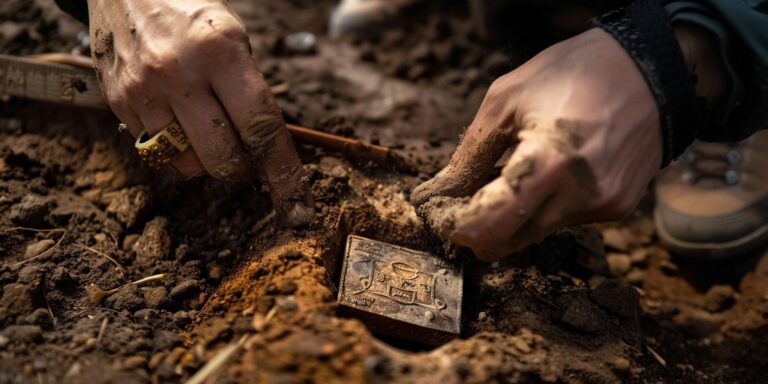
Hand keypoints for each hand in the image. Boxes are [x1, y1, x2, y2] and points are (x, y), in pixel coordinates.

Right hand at [87, 0, 312, 224]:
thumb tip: (266, 149)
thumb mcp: (233, 36)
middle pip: (223, 158)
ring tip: (207, 130)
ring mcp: (143, 90)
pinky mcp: (118, 101)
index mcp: (220, 53)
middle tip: (245, 154)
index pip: (261, 127)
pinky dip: (175, 149)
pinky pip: (155, 152)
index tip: (298, 205)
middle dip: (242, 169)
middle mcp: (179, 74)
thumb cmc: (192, 12)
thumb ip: (248, 89)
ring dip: (206, 161)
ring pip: (187, 164)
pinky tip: (177, 119)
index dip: (283, 171)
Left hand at [412, 28, 662, 260]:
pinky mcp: (617, 208)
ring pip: (534, 234)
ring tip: (500, 182)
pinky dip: (541, 208)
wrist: (654, 70)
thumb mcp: (506, 98)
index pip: (487, 223)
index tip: (438, 213)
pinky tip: (542, 176)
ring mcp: (602, 206)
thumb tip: (438, 193)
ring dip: (508, 219)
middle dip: (475, 230)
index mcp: (548, 163)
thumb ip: (469, 154)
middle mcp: (579, 195)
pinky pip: (563, 221)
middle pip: (508, 241)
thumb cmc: (576, 72)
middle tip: (457, 206)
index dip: (455, 225)